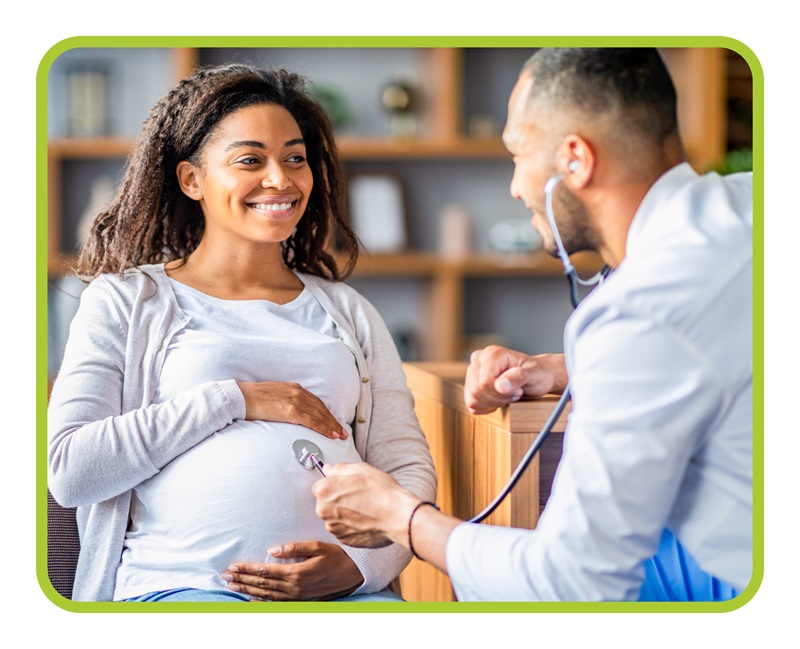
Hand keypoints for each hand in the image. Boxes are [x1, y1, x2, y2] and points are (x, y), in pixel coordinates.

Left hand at [220, 541, 362, 600]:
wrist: (354, 575)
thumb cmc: (337, 557)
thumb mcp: (318, 546)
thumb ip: (294, 548)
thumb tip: (272, 549)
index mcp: (297, 572)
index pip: (265, 571)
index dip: (247, 569)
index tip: (233, 566)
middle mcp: (294, 587)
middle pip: (262, 584)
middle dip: (242, 579)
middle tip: (225, 576)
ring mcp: (297, 597)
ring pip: (266, 595)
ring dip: (247, 590)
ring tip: (232, 586)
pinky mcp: (300, 600)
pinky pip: (276, 602)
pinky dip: (261, 601)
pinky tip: (250, 598)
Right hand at [237, 381, 346, 439]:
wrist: (241, 396)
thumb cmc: (252, 398)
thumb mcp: (273, 396)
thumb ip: (284, 402)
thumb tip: (287, 413)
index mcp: (293, 388)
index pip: (315, 402)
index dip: (326, 412)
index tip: (333, 421)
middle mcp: (298, 392)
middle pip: (321, 408)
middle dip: (333, 420)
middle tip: (342, 431)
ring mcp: (295, 401)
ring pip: (320, 415)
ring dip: (332, 425)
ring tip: (340, 434)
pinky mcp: (291, 410)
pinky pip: (312, 421)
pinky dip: (324, 428)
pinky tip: (331, 434)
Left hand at [312, 462, 419, 548]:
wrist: (398, 517)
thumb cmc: (382, 492)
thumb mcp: (361, 469)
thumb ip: (340, 469)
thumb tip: (329, 470)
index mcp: (324, 491)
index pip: (320, 485)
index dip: (334, 484)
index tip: (344, 485)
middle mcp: (324, 511)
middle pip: (325, 503)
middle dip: (338, 499)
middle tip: (357, 496)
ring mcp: (333, 527)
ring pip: (334, 517)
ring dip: (344, 513)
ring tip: (363, 508)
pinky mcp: (343, 540)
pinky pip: (343, 529)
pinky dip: (351, 525)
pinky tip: (365, 518)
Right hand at [464, 346, 567, 414]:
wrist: (536, 376)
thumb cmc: (538, 373)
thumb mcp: (535, 374)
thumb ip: (518, 377)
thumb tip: (499, 386)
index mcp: (493, 353)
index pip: (485, 381)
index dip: (501, 392)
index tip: (518, 390)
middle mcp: (479, 359)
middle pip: (476, 390)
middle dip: (498, 399)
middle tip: (516, 394)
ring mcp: (473, 372)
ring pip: (472, 398)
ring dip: (492, 403)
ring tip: (508, 396)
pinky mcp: (471, 384)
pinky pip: (471, 404)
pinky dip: (486, 407)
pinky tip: (499, 400)